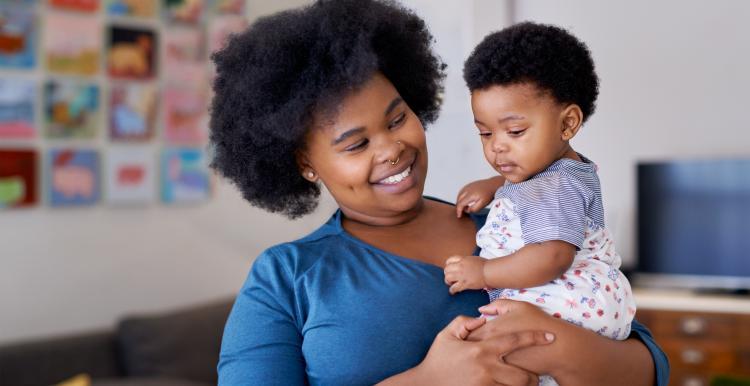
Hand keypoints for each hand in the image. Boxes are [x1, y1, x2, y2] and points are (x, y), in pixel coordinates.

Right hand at [414, 315, 553, 385]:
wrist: (426, 384)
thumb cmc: (437, 359)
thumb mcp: (447, 335)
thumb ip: (464, 322)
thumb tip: (482, 319)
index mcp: (481, 349)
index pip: (515, 341)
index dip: (535, 338)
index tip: (550, 336)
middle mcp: (487, 368)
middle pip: (522, 376)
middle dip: (534, 377)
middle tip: (537, 375)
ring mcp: (485, 384)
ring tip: (527, 384)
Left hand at [444, 255, 486, 293]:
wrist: (491, 272)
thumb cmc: (485, 265)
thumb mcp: (473, 259)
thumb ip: (466, 262)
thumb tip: (463, 265)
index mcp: (463, 259)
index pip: (449, 260)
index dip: (448, 265)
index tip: (450, 269)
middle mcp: (461, 266)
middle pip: (447, 269)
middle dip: (447, 274)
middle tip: (450, 278)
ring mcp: (462, 275)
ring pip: (448, 278)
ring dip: (448, 281)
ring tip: (451, 284)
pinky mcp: (465, 283)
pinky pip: (454, 288)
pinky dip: (452, 290)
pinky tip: (453, 292)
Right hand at [456, 176, 504, 217]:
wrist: (493, 185)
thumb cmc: (489, 194)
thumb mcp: (483, 204)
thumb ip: (474, 209)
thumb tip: (467, 210)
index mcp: (470, 195)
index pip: (460, 204)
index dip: (458, 211)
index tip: (459, 215)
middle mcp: (467, 190)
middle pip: (458, 200)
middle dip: (459, 207)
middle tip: (462, 212)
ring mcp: (467, 186)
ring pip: (459, 195)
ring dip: (459, 202)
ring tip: (464, 207)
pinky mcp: (469, 185)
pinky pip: (461, 192)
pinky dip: (461, 197)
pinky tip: (465, 200)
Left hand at [469, 300, 559, 377]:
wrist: (558, 348)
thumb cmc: (539, 323)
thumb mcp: (519, 306)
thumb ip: (498, 305)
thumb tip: (481, 310)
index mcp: (491, 329)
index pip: (468, 332)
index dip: (467, 333)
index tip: (472, 333)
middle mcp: (491, 347)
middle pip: (470, 348)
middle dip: (469, 347)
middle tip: (474, 346)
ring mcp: (497, 362)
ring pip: (479, 362)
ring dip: (478, 359)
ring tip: (481, 356)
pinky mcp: (506, 374)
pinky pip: (491, 371)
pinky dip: (489, 367)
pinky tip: (493, 364)